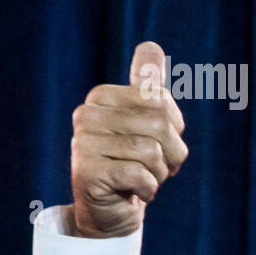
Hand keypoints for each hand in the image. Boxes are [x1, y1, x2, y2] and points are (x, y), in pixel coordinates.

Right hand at [70, 41, 187, 236]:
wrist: (111, 209)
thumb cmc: (134, 162)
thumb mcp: (146, 121)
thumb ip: (148, 84)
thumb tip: (150, 45)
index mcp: (102, 97)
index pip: (159, 99)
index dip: (173, 126)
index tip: (158, 142)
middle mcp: (86, 115)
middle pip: (159, 124)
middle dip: (171, 152)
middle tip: (155, 166)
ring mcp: (82, 143)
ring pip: (152, 151)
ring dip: (158, 173)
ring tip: (142, 178)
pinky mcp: (86, 173)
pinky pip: (140, 175)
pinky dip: (148, 189)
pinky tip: (132, 192)